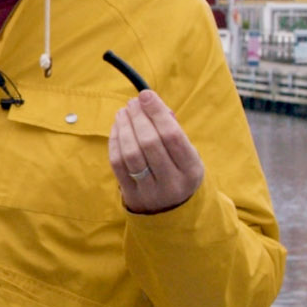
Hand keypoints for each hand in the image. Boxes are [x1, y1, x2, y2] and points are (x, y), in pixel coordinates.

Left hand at [109, 90, 203, 214]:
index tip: (146, 95)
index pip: (172, 136)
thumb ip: (173, 130)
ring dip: (124, 127)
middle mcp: (172, 182)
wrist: (173, 212)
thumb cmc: (179, 172)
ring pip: (131, 153)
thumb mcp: (188, 155)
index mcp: (191, 169)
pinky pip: (118, 163)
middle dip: (139, 117)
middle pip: (150, 143)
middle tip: (132, 102)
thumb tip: (150, 102)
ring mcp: (150, 191)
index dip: (157, 112)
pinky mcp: (130, 194)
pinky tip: (117, 127)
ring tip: (123, 112)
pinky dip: (115, 141)